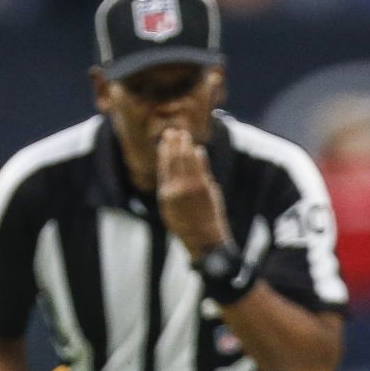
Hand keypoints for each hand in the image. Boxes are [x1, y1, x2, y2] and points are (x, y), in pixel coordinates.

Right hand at [156, 126, 232, 261]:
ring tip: (185, 135)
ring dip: (185, 146)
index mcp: (166, 194)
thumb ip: (170, 189)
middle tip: (174, 131)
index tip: (165, 141)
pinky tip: (198, 149)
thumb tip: (171, 170)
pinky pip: (201, 167)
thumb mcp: (169, 209)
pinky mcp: (205, 188)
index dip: (164, 151)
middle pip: (174, 160)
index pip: (164, 166)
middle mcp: (177, 188)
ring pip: (187, 160)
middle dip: (173, 143)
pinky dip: (199, 157)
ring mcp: (192, 187)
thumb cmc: (185, 225)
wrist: (203, 238)